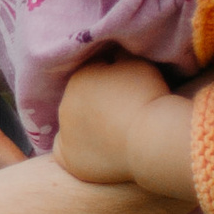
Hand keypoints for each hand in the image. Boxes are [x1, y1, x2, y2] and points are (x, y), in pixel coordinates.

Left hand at [54, 52, 198, 202]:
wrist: (150, 137)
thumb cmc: (146, 96)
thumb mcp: (136, 62)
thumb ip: (118, 55)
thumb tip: (112, 53)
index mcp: (78, 78)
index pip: (93, 76)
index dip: (112, 81)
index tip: (127, 91)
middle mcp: (64, 104)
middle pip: (81, 101)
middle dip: (96, 104)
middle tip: (122, 114)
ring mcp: (63, 133)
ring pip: (73, 127)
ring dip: (87, 127)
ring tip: (113, 135)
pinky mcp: (67, 160)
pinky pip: (64, 154)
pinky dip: (76, 152)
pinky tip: (93, 152)